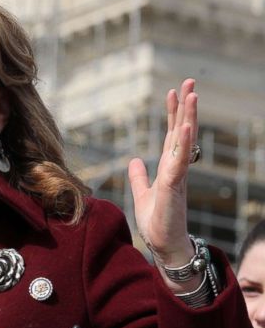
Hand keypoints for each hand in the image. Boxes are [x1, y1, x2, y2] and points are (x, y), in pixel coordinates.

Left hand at [127, 79, 198, 277]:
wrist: (164, 245)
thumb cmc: (157, 222)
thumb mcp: (142, 194)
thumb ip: (139, 177)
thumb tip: (134, 161)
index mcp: (169, 167)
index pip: (172, 135)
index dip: (173, 114)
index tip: (173, 92)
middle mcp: (176, 168)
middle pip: (181, 131)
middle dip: (185, 106)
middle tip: (190, 81)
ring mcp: (177, 176)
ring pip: (184, 141)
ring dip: (188, 118)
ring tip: (192, 95)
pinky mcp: (174, 187)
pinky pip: (179, 162)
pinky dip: (183, 144)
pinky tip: (185, 127)